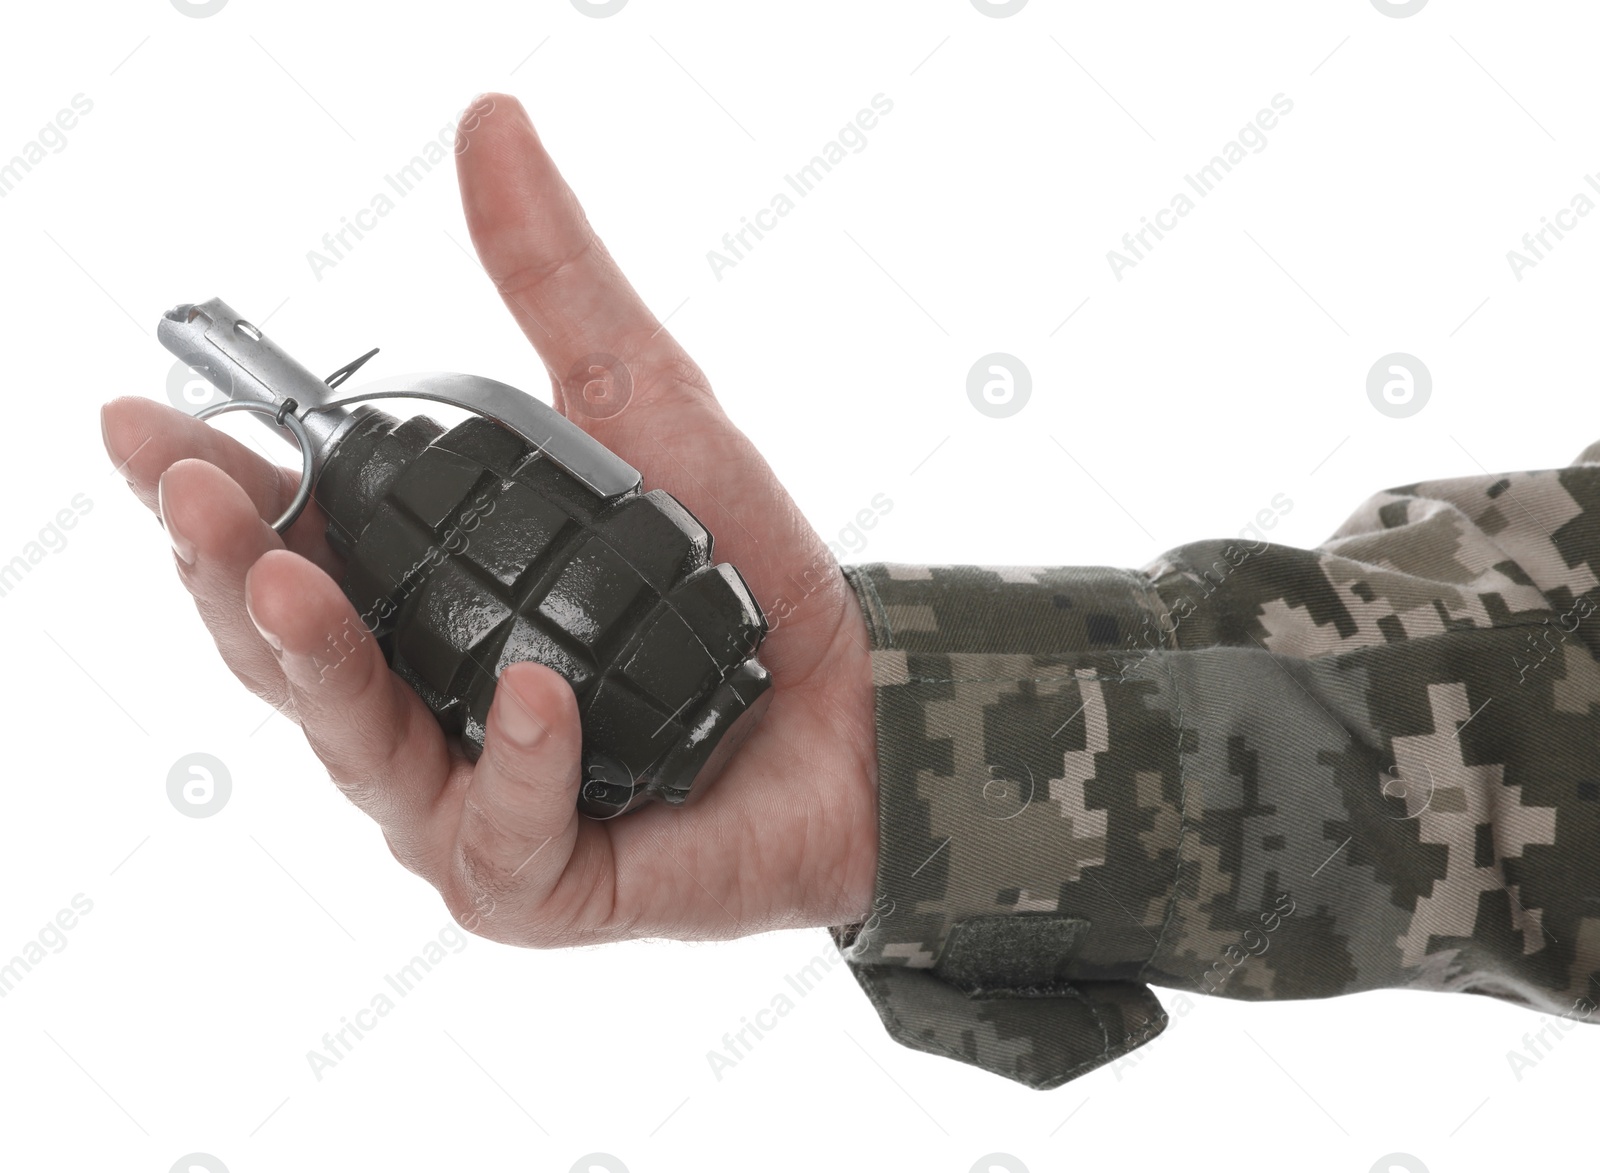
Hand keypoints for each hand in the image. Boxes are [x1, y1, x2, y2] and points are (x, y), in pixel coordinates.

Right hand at [100, 93, 877, 945]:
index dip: (205, 490)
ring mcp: (471, 801)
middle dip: (223, 570)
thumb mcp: (640, 405)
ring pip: (355, 752)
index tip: (141, 419)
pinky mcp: (544, 877)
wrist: (856, 700)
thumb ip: (554, 283)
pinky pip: (502, 833)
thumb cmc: (732, 576)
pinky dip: (516, 763)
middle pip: (284, 654)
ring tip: (288, 587)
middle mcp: (422, 706)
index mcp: (420, 606)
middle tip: (188, 488)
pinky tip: (534, 695)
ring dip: (313, 668)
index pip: (282, 549)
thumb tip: (490, 125)